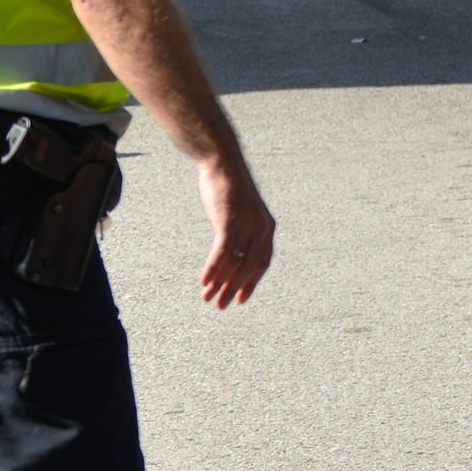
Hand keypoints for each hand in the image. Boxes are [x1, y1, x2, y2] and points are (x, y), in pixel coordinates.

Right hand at [197, 156, 273, 307]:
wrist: (223, 163)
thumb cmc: (230, 189)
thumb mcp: (242, 212)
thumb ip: (241, 232)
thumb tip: (232, 253)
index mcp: (267, 228)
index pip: (262, 263)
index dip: (251, 283)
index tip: (240, 299)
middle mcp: (260, 229)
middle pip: (248, 268)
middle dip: (233, 289)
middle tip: (220, 306)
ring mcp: (246, 225)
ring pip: (234, 263)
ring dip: (220, 284)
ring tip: (208, 299)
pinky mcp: (229, 222)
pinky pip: (222, 253)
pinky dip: (213, 269)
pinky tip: (204, 282)